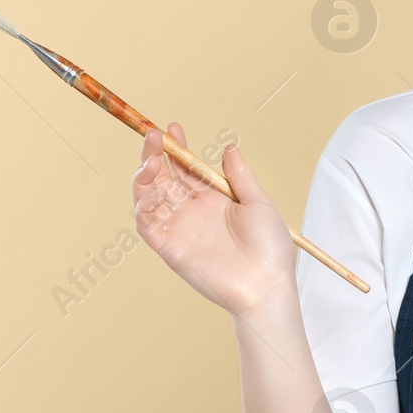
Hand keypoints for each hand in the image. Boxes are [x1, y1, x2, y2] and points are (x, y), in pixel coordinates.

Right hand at [132, 122, 295, 312]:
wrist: (267, 285)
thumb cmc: (269, 247)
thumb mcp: (258, 203)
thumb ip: (239, 176)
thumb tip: (228, 148)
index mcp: (213, 200)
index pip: (186, 169)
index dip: (176, 149)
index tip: (171, 128)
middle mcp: (192, 213)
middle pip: (163, 178)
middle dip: (154, 156)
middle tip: (153, 135)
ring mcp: (179, 230)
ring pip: (149, 198)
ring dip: (144, 176)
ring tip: (150, 159)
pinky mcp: (170, 249)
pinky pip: (147, 225)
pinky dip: (143, 206)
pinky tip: (153, 189)